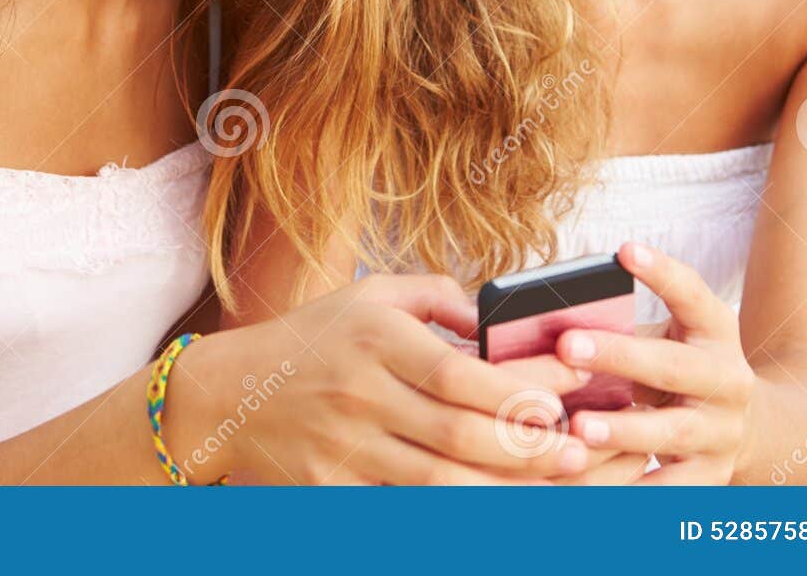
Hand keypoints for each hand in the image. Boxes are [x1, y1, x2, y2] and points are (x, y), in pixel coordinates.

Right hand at [177, 273, 593, 484]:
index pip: (456, 373)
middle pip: (456, 434)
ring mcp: (344, 447)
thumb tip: (494, 315)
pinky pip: (403, 506)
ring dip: (502, 488)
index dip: (515, 391)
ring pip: (437, 482)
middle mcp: (359, 394)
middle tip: (577, 450)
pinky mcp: (333, 489)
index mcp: (373, 338)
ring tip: (553, 484)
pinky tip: (492, 506)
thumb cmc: (312, 337)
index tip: (562, 398)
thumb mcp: (368, 294)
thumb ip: (435, 294)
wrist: (229, 394)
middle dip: (526, 448)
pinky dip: (452, 511)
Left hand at [556, 242, 754, 484]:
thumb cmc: (682, 370)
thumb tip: (541, 321)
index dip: (661, 272)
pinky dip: (630, 490)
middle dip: (620, 356)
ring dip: (624, 430)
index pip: (692, 294)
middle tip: (568, 346)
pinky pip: (667, 488)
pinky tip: (589, 485)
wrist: (750, 430)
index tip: (624, 250)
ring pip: (673, 433)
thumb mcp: (670, 340)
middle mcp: (727, 380)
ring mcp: (722, 433)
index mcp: (714, 332)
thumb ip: (623, 330)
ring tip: (579, 429)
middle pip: (675, 367)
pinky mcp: (710, 478)